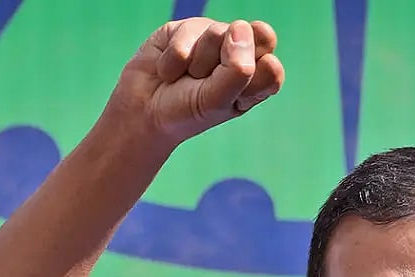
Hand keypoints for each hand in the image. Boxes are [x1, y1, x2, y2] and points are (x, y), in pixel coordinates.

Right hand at [106, 17, 283, 147]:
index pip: (271, 66)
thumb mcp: (216, 101)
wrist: (143, 111)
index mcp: (256, 78)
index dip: (253, 75)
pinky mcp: (188, 28)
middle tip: (207, 82)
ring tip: (186, 77)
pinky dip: (174, 60)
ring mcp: (214, 38)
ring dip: (196, 64)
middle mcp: (239, 53)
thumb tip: (241, 26)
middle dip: (224, 63)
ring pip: (216, 34)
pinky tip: (168, 70)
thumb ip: (238, 69)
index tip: (239, 91)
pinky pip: (187, 35)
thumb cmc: (186, 111)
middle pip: (248, 39)